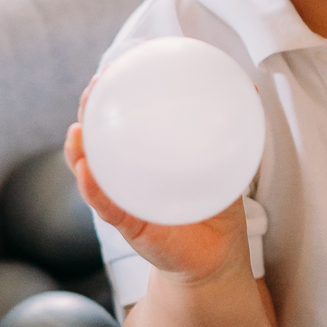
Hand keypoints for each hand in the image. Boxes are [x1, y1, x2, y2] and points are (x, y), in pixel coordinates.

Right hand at [63, 78, 249, 284]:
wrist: (216, 256)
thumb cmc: (213, 204)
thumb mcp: (224, 162)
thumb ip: (233, 129)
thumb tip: (248, 85)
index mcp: (144, 157)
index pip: (118, 121)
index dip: (108, 96)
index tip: (108, 70)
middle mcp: (127, 176)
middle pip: (95, 140)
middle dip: (87, 114)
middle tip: (92, 90)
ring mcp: (124, 200)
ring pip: (92, 172)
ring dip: (78, 150)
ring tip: (77, 131)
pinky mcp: (130, 226)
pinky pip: (107, 206)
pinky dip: (94, 188)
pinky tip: (86, 171)